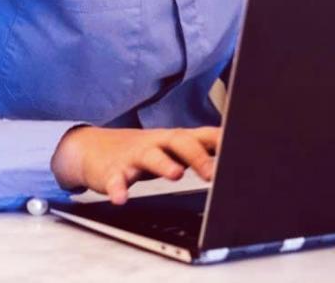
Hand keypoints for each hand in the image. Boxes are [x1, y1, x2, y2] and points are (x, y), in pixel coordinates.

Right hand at [51, 125, 219, 204]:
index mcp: (175, 139)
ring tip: (176, 175)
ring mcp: (134, 155)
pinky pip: (115, 180)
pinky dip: (118, 189)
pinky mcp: (113, 171)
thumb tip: (234, 156)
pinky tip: (121, 198)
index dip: (221, 140)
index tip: (240, 148)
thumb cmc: (144, 149)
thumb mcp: (174, 149)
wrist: (94, 148)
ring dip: (163, 164)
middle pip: (180, 142)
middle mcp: (157, 143)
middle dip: (197, 156)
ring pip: (150, 156)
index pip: (203, 135)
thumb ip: (201, 151)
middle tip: (212, 173)